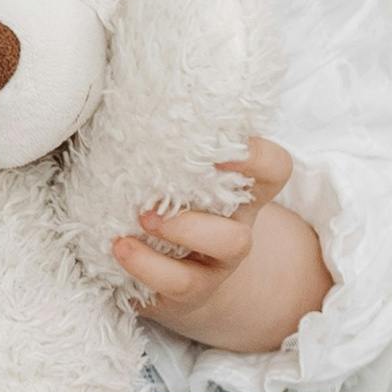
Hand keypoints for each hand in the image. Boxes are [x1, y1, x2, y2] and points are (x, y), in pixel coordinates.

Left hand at [108, 141, 329, 356]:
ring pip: (226, 248)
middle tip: (156, 198)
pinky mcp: (189, 290)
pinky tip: (118, 247)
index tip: (221, 145)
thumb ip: (167, 148)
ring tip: (138, 220)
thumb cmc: (169, 209)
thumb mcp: (175, 178)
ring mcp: (216, 265)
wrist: (172, 280)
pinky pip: (176, 283)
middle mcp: (235, 229)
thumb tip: (127, 100)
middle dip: (206, 207)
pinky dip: (144, 264)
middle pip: (246, 223)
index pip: (273, 168)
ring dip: (180, 231)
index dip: (258, 156)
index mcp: (239, 193)